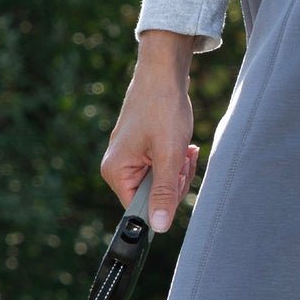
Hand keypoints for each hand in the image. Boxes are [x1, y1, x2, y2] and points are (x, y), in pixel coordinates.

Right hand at [101, 30, 199, 232]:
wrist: (164, 72)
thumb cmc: (163, 108)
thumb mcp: (168, 156)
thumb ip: (163, 193)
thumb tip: (159, 226)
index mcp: (116, 172)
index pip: (140, 209)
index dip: (164, 201)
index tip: (177, 178)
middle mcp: (117, 168)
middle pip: (152, 197)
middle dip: (174, 182)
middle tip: (182, 158)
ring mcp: (129, 158)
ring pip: (161, 183)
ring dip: (178, 170)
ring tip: (183, 148)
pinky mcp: (141, 150)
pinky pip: (161, 169)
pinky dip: (176, 160)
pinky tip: (183, 145)